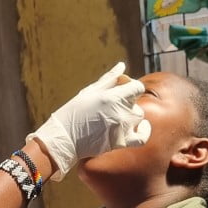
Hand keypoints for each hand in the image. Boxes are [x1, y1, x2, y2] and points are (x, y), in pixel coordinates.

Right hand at [29, 63, 147, 178]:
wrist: (64, 139)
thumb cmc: (74, 112)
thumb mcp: (90, 91)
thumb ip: (109, 78)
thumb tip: (122, 65)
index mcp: (113, 96)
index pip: (137, 87)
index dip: (130, 87)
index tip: (120, 90)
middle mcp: (120, 112)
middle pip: (135, 102)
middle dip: (126, 102)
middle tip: (109, 106)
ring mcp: (122, 128)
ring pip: (138, 117)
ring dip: (130, 115)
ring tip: (114, 117)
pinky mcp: (121, 142)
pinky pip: (142, 136)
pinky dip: (144, 131)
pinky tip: (140, 126)